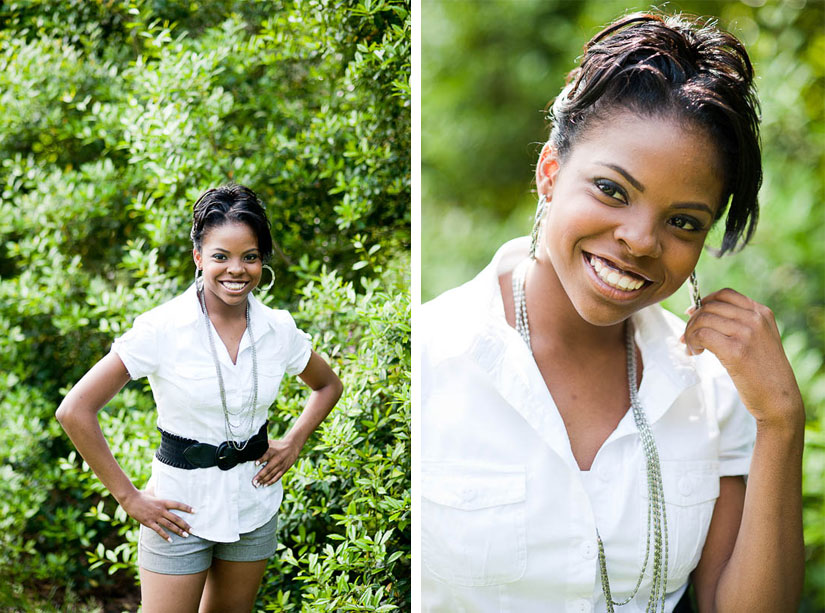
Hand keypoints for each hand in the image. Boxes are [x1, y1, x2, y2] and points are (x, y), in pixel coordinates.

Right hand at [121, 487, 194, 542]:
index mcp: (164, 501)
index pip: (178, 505)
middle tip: (193, 530)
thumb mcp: (153, 490)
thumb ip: (159, 488)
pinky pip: (159, 531)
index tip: (195, 511)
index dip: (187, 508)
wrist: (130, 500)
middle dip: (185, 525)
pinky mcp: (149, 523)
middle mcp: (161, 510)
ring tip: (186, 535)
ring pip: (170, 525)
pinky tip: (171, 541)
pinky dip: (165, 536)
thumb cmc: (142, 495)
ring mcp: (155, 517)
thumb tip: (161, 478)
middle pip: (176, 518)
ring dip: (178, 531)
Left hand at [252, 438, 301, 487]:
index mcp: (273, 451)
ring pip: (271, 475)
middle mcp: (277, 459)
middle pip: (268, 468)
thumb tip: (249, 446)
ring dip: (264, 480)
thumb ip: (261, 445)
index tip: (256, 463)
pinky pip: (277, 477)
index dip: (261, 459)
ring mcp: (281, 465)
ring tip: (257, 485)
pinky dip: (271, 482)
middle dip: (260, 475)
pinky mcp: (284, 470)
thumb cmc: (278, 445)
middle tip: (253, 481)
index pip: (266, 455)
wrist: (293, 447)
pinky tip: (265, 485)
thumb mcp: (270, 443)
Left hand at [681, 288, 803, 427]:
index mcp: (762, 313)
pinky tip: (695, 353)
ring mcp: (746, 333)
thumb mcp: (760, 339)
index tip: (692, 315)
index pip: (725, 294)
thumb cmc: (765, 372)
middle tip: (687, 337)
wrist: (779, 399)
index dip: (704, 302)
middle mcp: (755, 319)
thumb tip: (702, 313)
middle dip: (692, 321)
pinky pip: (702, 335)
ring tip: (692, 348)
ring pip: (703, 319)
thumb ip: (740, 324)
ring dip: (689, 333)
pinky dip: (692, 342)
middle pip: (710, 307)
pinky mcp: (736, 350)